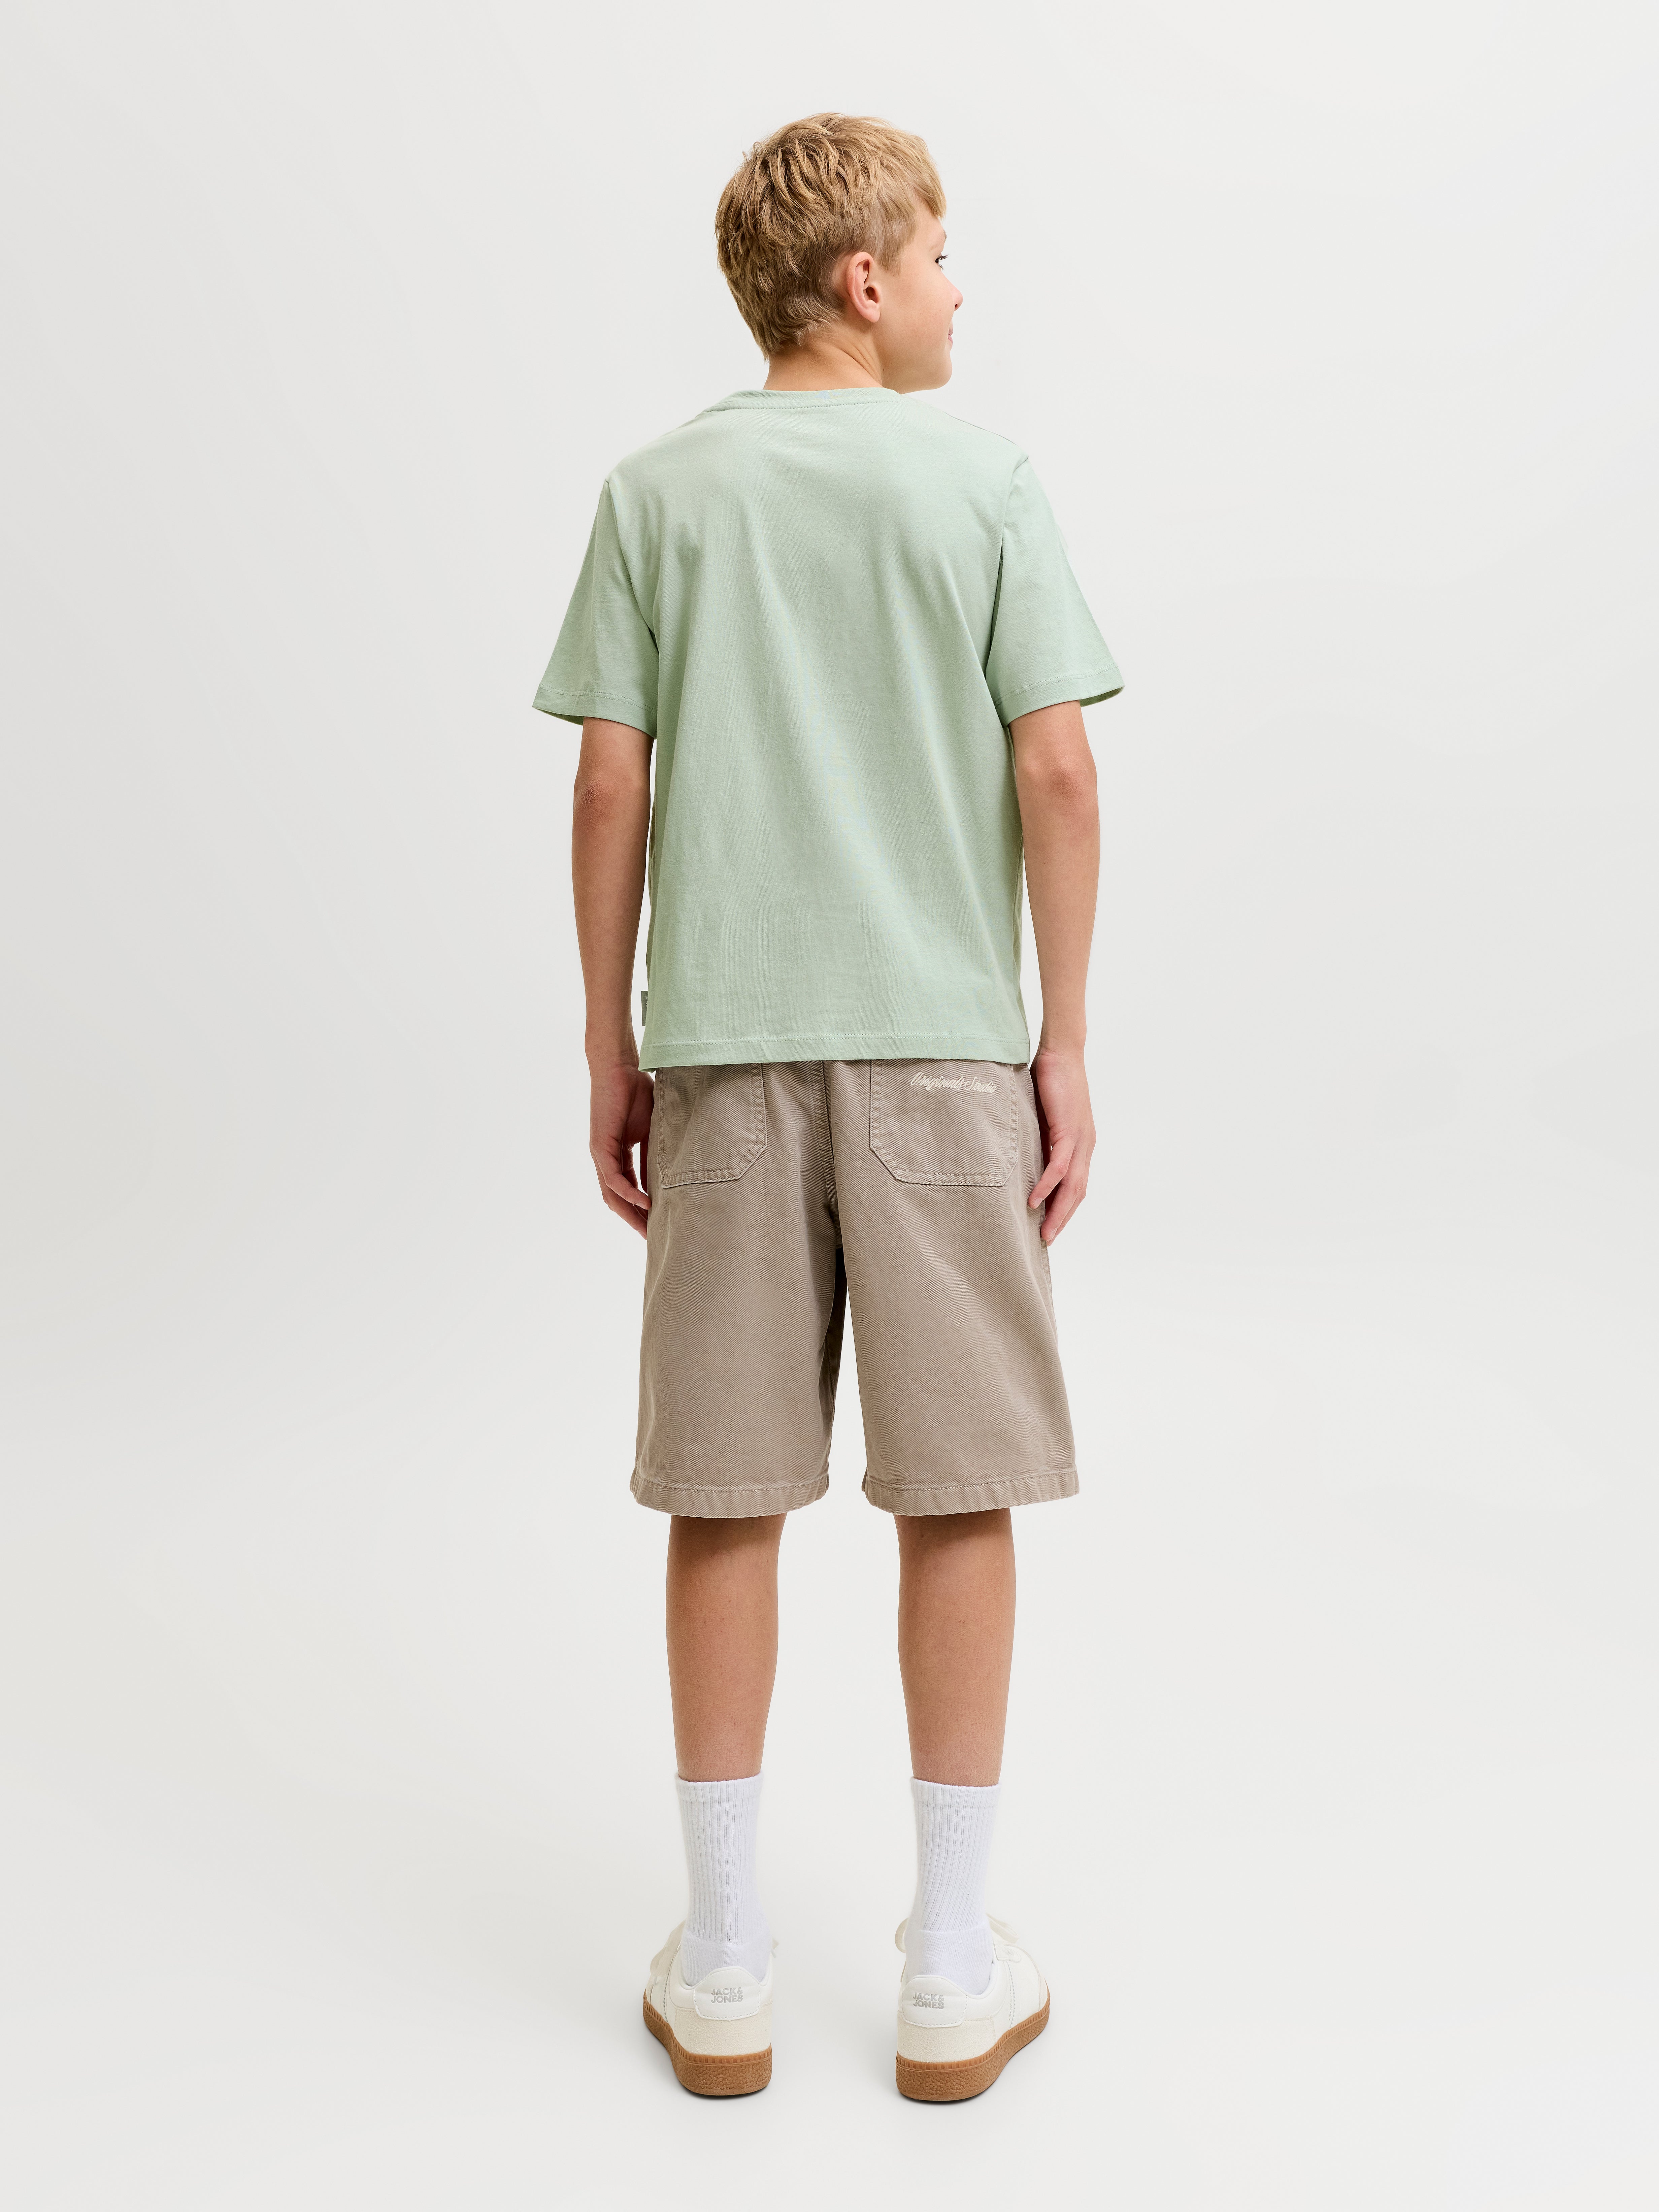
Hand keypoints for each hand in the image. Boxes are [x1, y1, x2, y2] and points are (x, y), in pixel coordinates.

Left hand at [589, 1059, 654, 1235]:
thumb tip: (667, 1178)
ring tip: (648, 1229)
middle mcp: (606, 1159)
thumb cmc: (636, 1092)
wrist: (620, 1068)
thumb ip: (654, 1153)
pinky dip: (627, 1193)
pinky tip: (642, 1204)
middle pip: (617, 1199)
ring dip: (630, 1213)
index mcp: (618, 1155)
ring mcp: (601, 1154)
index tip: (658, 1224)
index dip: (641, 1209)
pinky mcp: (599, 1147)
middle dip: (635, 1219)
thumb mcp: (651, 1130)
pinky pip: (612, 1178)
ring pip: (612, 1194)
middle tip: (652, 1239)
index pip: (628, 1190)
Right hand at [1028, 1045, 1094, 1243]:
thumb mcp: (1043, 1118)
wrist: (1062, 1053)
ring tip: (1043, 1231)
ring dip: (1057, 1211)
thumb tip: (1021, 1157)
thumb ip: (1038, 1139)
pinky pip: (1059, 1166)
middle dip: (1062, 1219)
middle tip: (1046, 1241)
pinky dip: (1048, 1185)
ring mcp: (1080, 1139)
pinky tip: (1035, 1200)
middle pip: (1077, 1193)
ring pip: (1072, 1185)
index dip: (1065, 1210)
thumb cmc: (1050, 1081)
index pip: (1076, 1186)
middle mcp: (1086, 1146)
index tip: (1050, 1228)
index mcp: (1081, 1145)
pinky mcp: (1069, 1130)